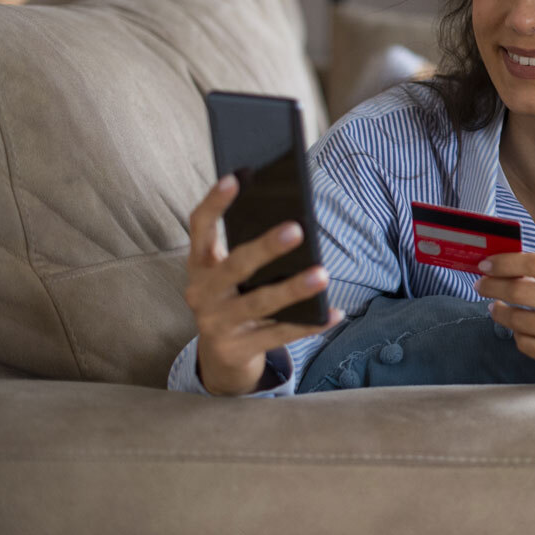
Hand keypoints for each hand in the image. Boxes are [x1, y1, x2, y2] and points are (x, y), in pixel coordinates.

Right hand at [183, 175, 343, 395]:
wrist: (221, 357)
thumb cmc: (235, 299)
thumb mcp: (231, 276)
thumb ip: (249, 251)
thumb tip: (296, 224)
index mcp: (200, 265)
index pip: (200, 227)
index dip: (215, 203)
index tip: (235, 177)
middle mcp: (201, 293)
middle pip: (235, 266)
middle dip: (265, 248)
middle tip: (297, 229)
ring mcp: (215, 324)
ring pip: (259, 303)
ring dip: (292, 289)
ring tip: (323, 274)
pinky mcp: (236, 350)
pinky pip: (279, 335)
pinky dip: (309, 325)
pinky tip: (334, 313)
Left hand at [475, 252, 534, 382]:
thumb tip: (506, 267)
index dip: (505, 262)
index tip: (486, 264)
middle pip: (521, 291)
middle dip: (492, 286)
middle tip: (480, 284)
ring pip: (519, 321)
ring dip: (499, 311)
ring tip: (495, 306)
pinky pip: (526, 344)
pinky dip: (517, 334)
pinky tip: (518, 327)